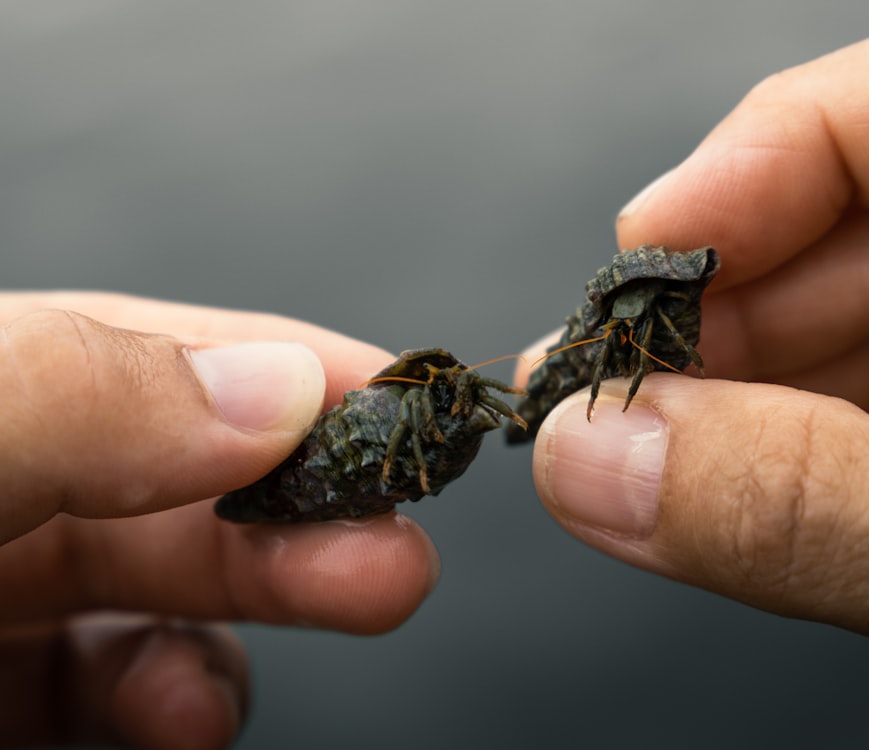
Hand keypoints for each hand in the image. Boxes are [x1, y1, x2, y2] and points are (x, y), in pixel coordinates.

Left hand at [0, 293, 438, 747]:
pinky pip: (116, 689)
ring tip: (356, 601)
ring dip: (278, 595)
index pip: (159, 350)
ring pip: (172, 583)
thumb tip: (283, 384)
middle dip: (316, 500)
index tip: (399, 400)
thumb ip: (85, 399)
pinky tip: (196, 711)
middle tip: (404, 536)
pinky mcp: (2, 700)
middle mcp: (7, 481)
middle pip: (190, 475)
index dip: (287, 368)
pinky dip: (183, 696)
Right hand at [519, 1, 868, 697]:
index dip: (780, 152)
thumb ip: (828, 510)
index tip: (647, 249)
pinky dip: (786, 456)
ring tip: (637, 456)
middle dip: (727, 310)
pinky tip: (720, 490)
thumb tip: (604, 462)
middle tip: (610, 393)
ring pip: (859, 328)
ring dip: (735, 395)